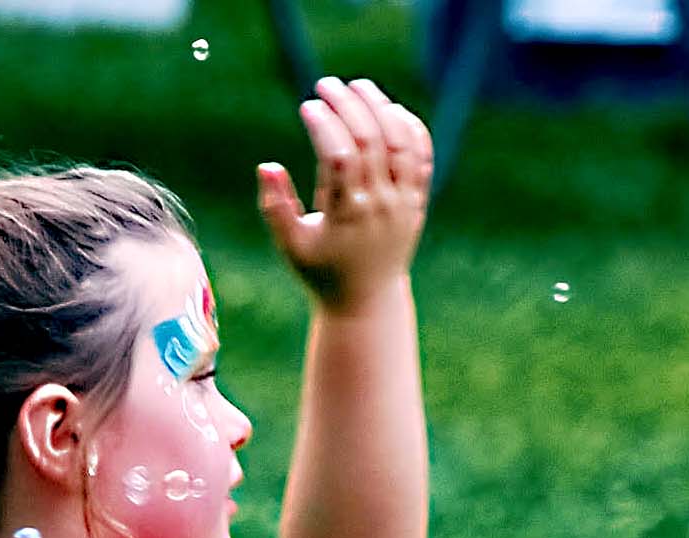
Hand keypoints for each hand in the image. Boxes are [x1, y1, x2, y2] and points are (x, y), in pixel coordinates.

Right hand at [257, 76, 431, 313]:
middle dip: (348, 105)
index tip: (308, 107)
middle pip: (371, 140)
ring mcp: (404, 202)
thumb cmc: (322, 272)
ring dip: (380, 106)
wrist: (366, 301)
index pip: (341, 157)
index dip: (325, 125)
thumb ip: (275, 207)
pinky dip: (410, 127)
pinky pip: (421, 155)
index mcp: (348, 216)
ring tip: (358, 86)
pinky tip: (389, 110)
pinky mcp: (418, 200)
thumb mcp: (291, 246)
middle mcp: (380, 206)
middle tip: (327, 84)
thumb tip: (266, 165)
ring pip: (400, 141)